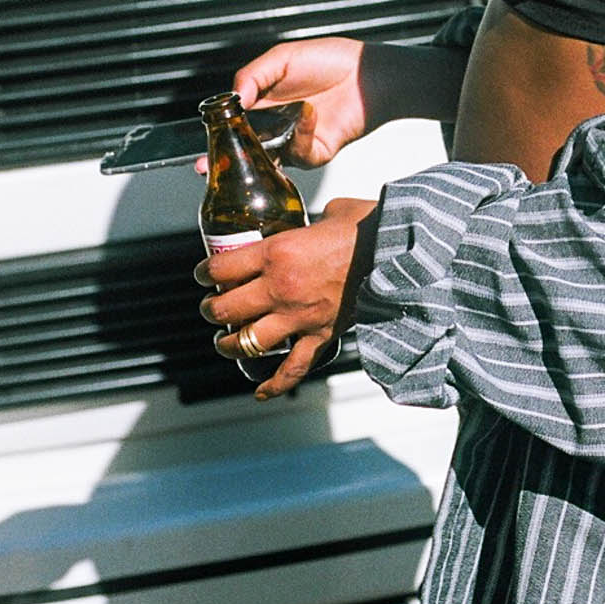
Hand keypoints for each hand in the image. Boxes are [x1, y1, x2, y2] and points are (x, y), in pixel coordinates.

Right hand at [196, 35, 368, 169]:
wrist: (366, 74)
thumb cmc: (330, 61)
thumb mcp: (282, 58)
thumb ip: (252, 76)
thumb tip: (232, 97)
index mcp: (264, 102)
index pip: (233, 123)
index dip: (218, 134)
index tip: (204, 141)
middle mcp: (276, 124)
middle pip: (245, 149)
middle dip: (227, 160)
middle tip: (208, 165)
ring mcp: (294, 141)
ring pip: (268, 161)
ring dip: (259, 156)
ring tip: (261, 139)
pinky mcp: (315, 152)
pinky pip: (299, 154)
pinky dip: (301, 135)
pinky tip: (309, 114)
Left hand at [196, 196, 378, 399]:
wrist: (401, 251)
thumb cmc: (370, 226)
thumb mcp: (332, 212)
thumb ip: (312, 223)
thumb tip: (315, 224)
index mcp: (277, 252)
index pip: (220, 269)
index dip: (204, 273)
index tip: (203, 275)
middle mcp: (280, 288)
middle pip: (224, 309)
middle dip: (210, 310)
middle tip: (210, 307)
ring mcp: (299, 316)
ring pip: (248, 342)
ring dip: (230, 344)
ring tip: (226, 342)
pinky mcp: (321, 335)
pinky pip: (291, 368)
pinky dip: (274, 384)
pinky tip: (260, 391)